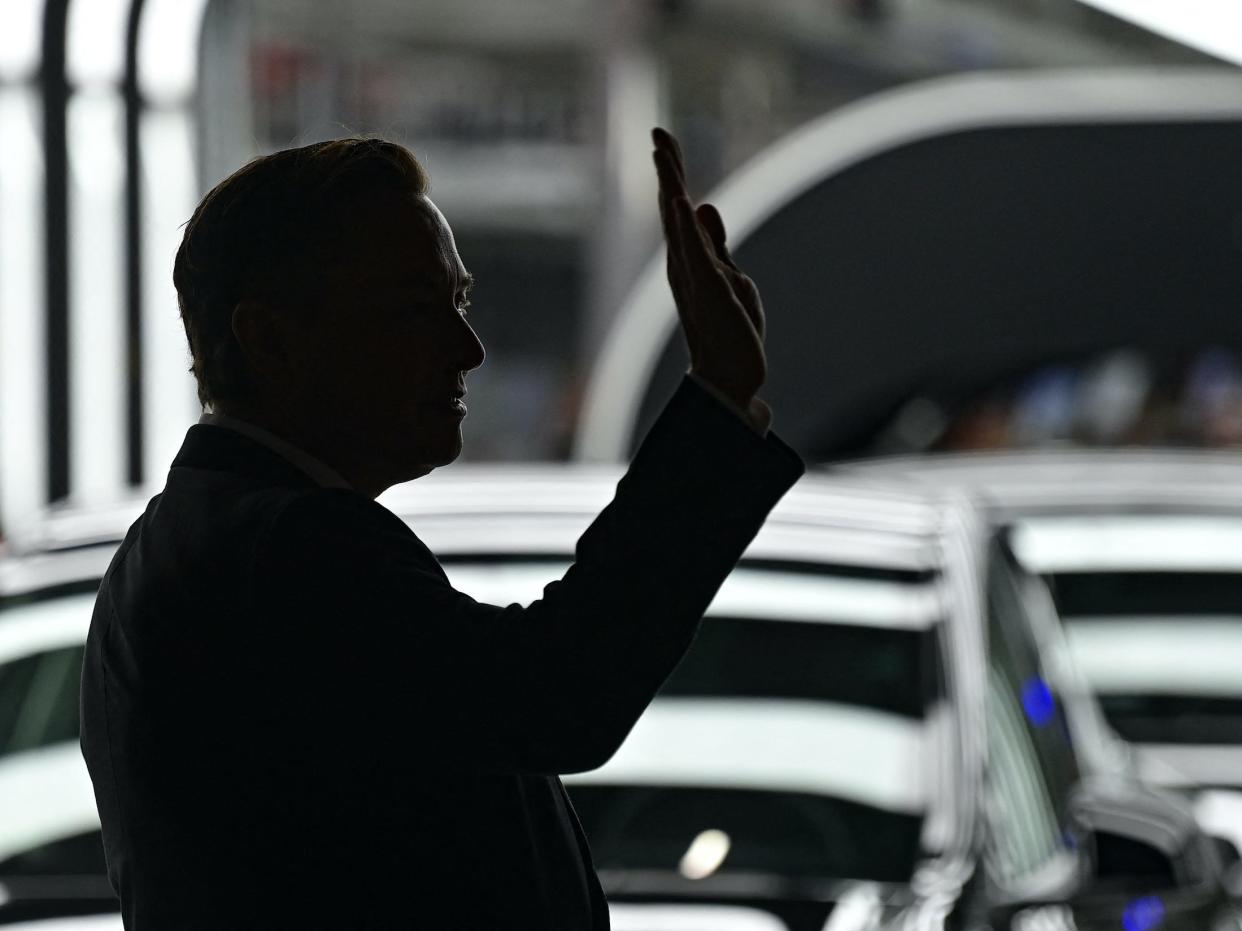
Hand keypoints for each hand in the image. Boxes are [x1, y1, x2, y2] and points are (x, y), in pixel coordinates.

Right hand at [651, 127, 767, 425]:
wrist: (730, 378)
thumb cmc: (729, 331)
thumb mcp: (729, 275)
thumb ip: (715, 242)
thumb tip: (703, 204)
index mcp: (691, 260)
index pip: (679, 208)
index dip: (672, 172)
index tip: (663, 139)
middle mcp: (685, 266)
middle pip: (672, 208)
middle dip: (667, 170)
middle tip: (657, 134)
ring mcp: (695, 279)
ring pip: (678, 225)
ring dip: (671, 186)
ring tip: (662, 154)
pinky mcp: (710, 292)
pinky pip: (696, 253)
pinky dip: (687, 226)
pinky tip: (682, 199)